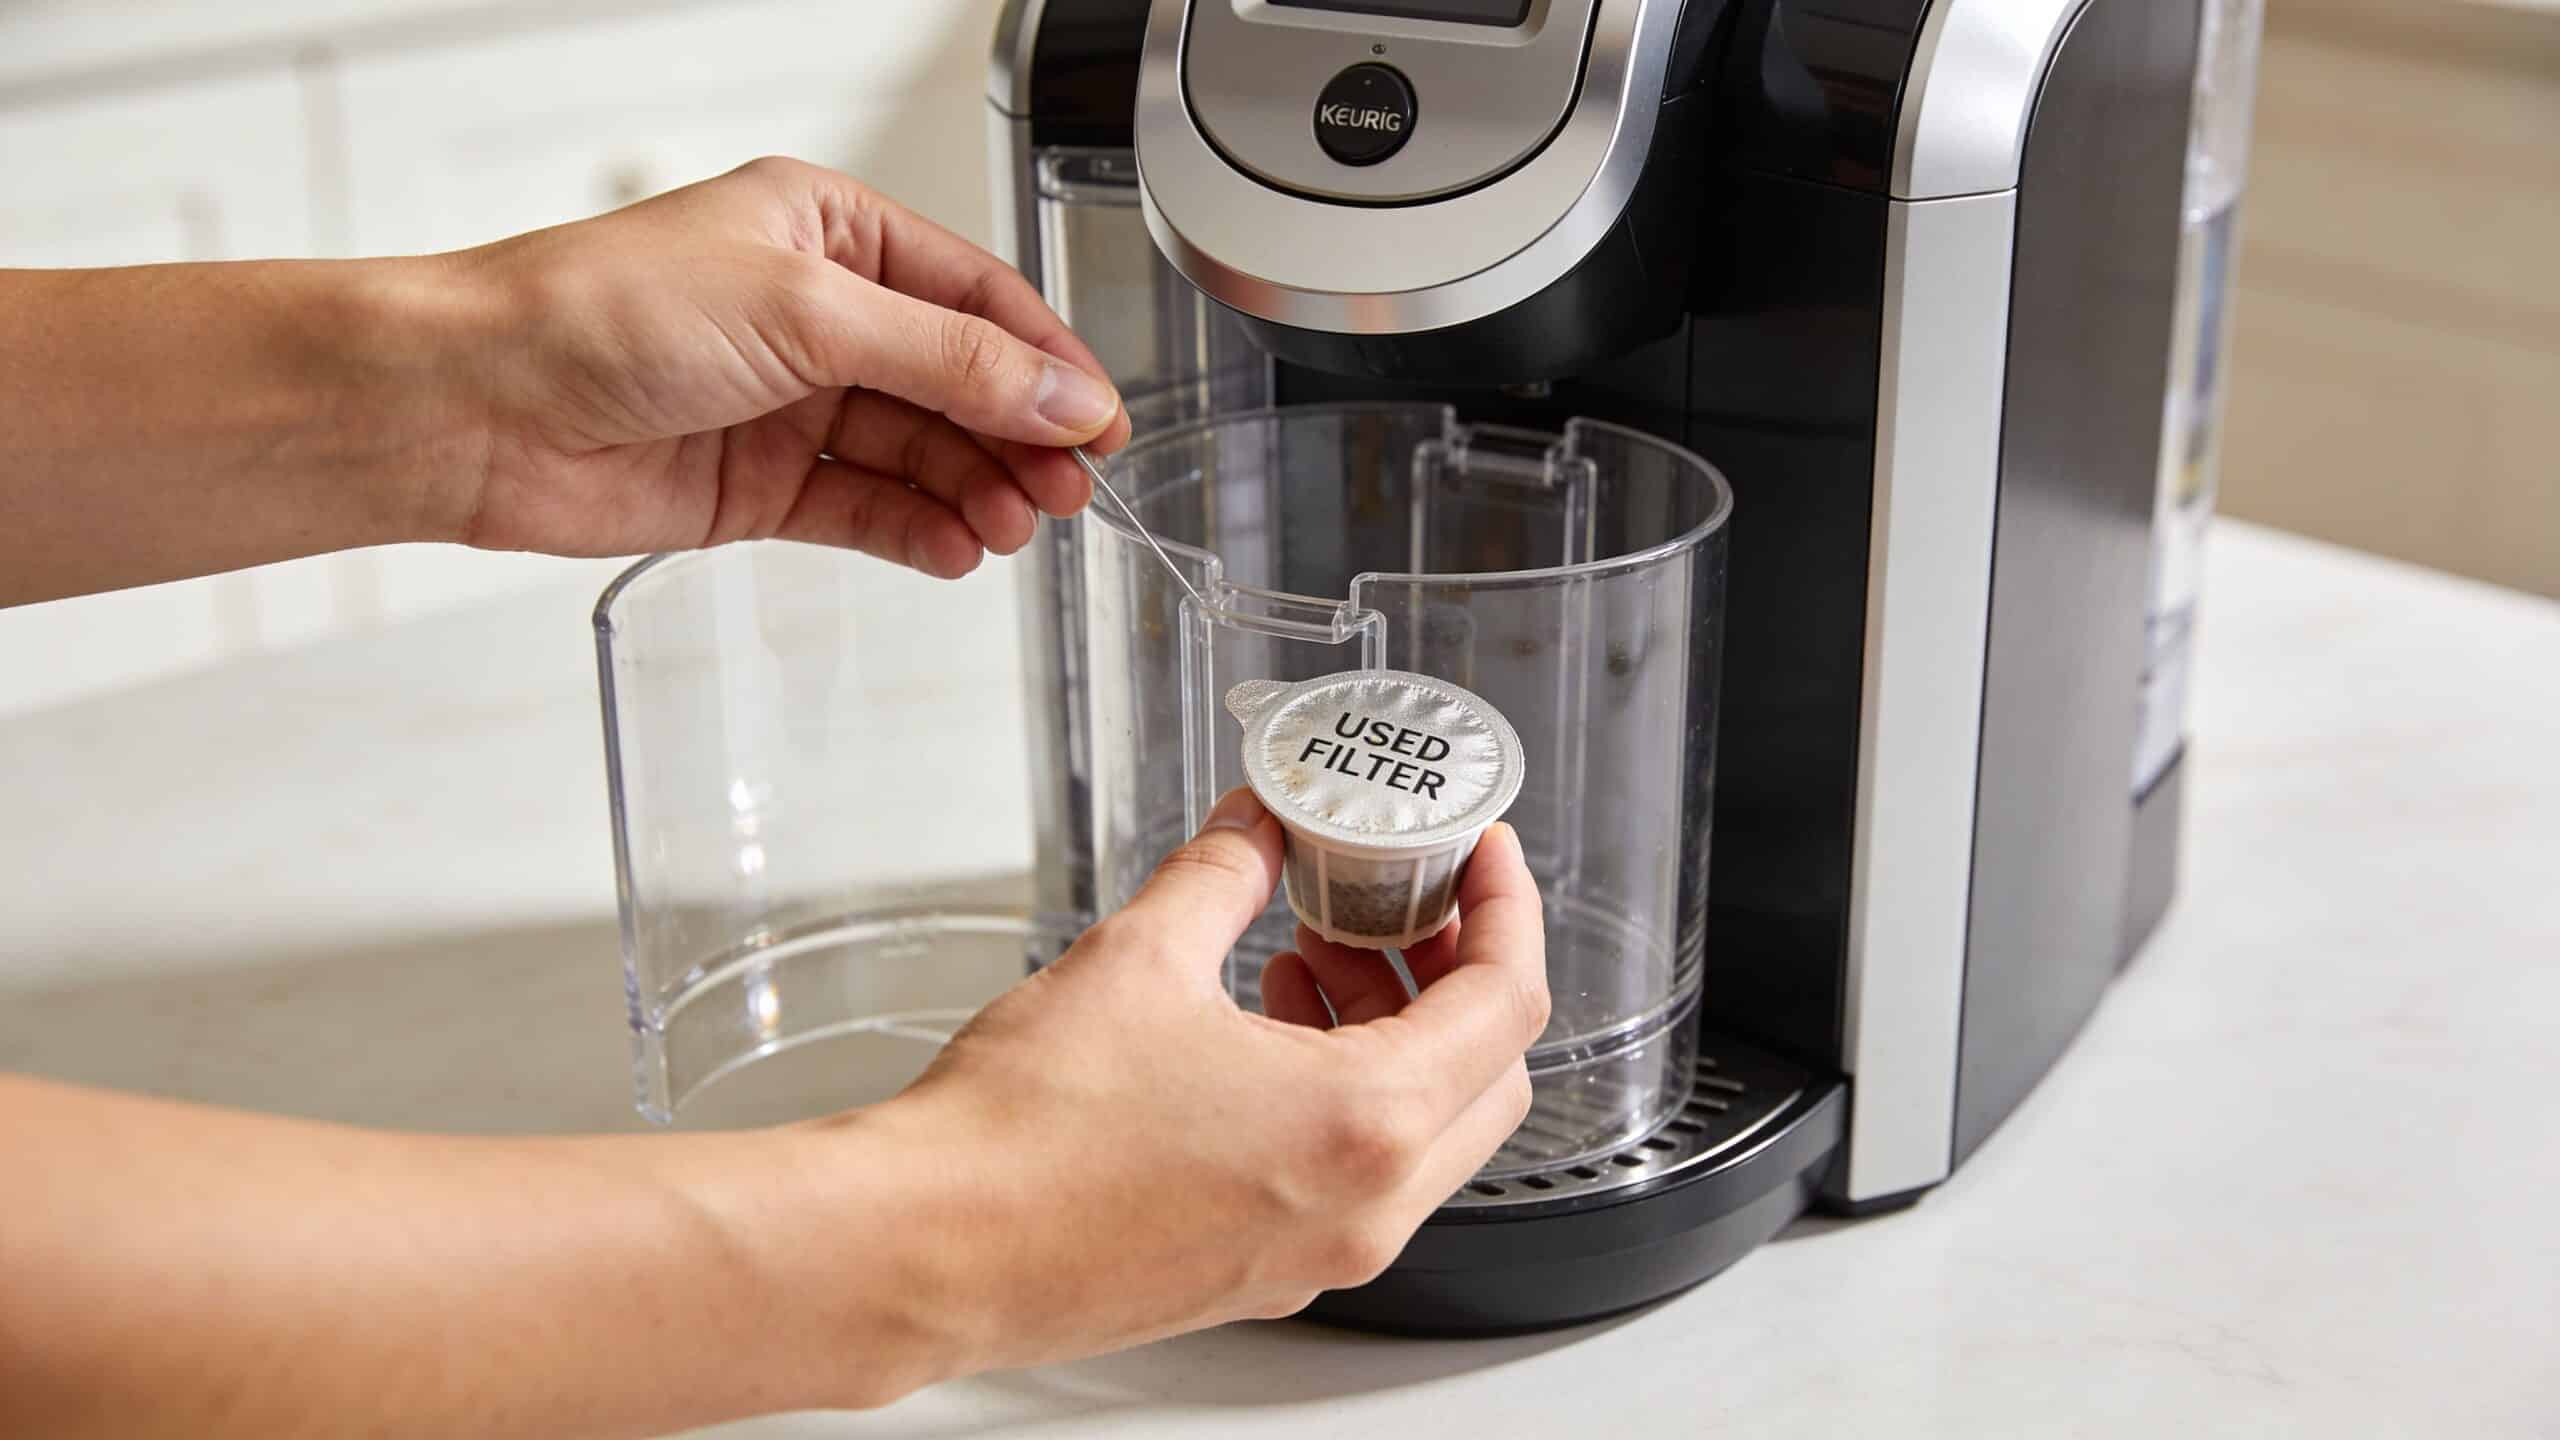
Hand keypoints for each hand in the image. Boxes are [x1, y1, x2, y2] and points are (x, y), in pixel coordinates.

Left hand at [438, 156, 1130, 576]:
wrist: (476, 407)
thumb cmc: (600, 312)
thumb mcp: (807, 314)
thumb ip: (948, 364)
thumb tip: (1061, 394)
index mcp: (830, 233)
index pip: (976, 300)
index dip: (1047, 363)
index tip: (1101, 422)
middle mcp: (815, 316)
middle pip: (958, 383)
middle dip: (1018, 437)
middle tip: (1069, 490)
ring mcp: (789, 405)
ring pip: (918, 453)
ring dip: (973, 491)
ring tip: (1011, 527)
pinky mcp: (759, 487)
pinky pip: (865, 510)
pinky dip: (915, 532)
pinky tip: (953, 549)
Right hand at [852, 791, 1548, 1379]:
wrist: (929, 1249)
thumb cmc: (1024, 1136)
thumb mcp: (1141, 956)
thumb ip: (1223, 873)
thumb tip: (1256, 826)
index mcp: (1365, 1123)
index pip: (1506, 1003)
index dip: (1507, 907)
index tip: (1485, 856)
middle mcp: (1365, 1208)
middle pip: (1491, 1078)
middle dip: (1457, 974)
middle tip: (1400, 904)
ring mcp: (1321, 1255)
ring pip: (1427, 1135)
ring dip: (1399, 1035)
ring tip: (1312, 954)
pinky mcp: (1268, 1274)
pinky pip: (1359, 1179)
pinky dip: (1348, 1095)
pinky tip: (1265, 1033)